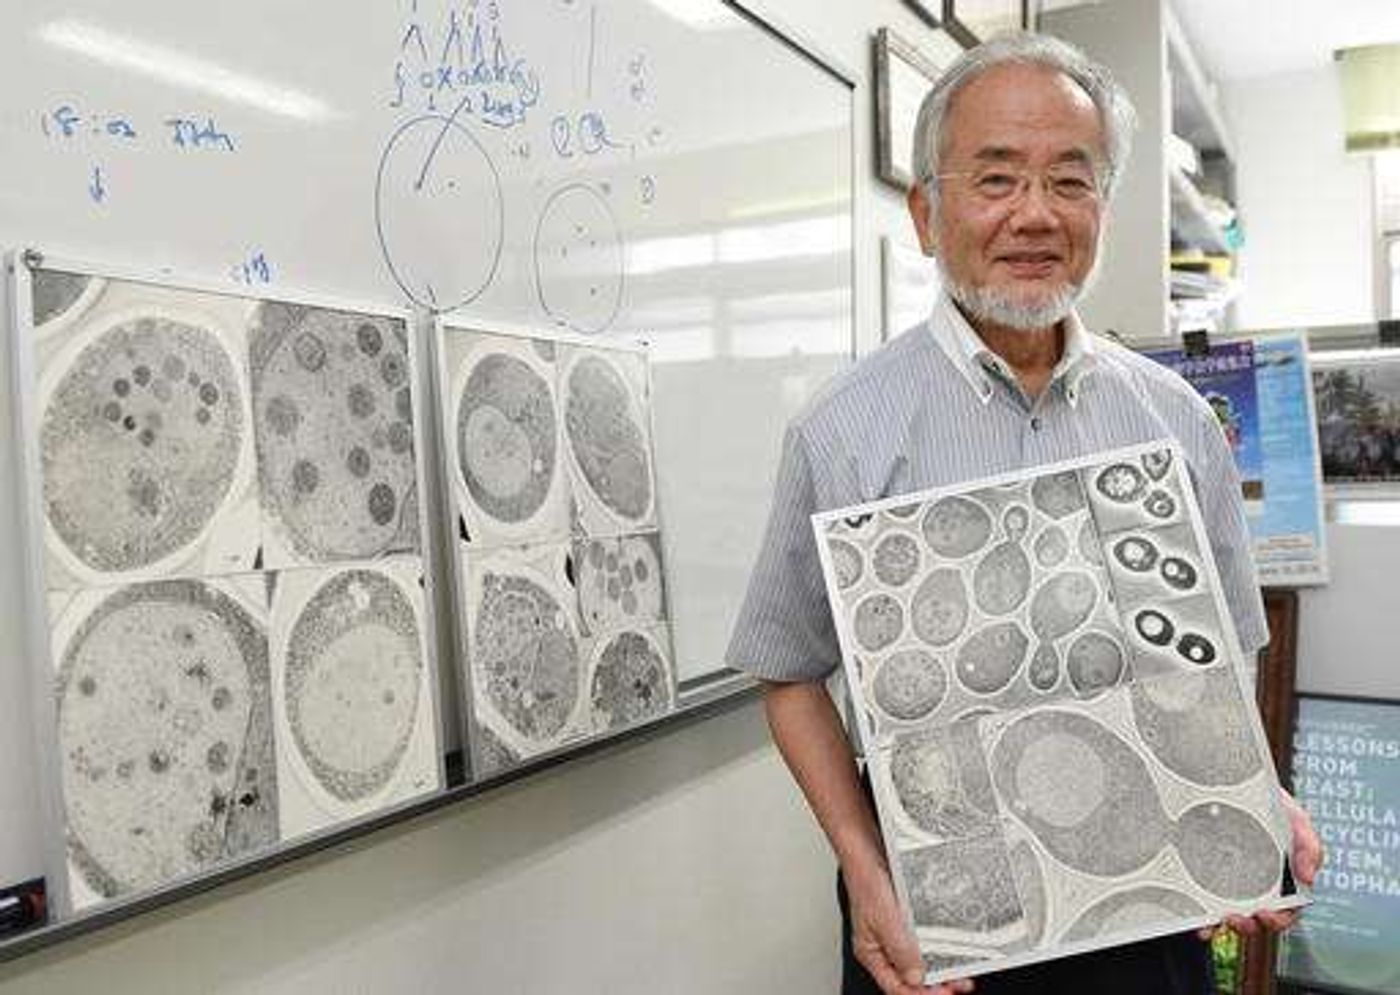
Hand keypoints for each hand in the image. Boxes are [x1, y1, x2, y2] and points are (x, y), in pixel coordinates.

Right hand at [846, 866, 974, 994]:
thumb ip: (900, 950)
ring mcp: (896, 932)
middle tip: (959, 984)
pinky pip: (924, 940)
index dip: (920, 994)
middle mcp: (883, 945)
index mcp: (872, 951)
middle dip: (935, 983)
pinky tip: (950, 948)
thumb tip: (915, 977)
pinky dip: (938, 947)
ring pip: (919, 960)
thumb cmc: (865, 879)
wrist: (867, 847)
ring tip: (959, 971)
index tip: (944, 993)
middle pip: (910, 976)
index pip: (896, 986)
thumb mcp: (884, 919)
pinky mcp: (906, 918)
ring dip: (939, 967)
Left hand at [1199, 790, 1323, 938]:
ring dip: (1223, 924)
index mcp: (1282, 881)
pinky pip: (1201, 899)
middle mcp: (1255, 887)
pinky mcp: (1203, 874)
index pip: (1284, 911)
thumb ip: (1309, 846)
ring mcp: (1228, 882)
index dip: (1277, 919)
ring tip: (1217, 917)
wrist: (1239, 786)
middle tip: (1238, 918)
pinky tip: (1196, 915)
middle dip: (1247, 925)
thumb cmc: (1272, 806)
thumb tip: (1308, 876)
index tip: (1266, 914)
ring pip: (1227, 914)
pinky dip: (1200, 913)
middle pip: (1254, 918)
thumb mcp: (1296, 820)